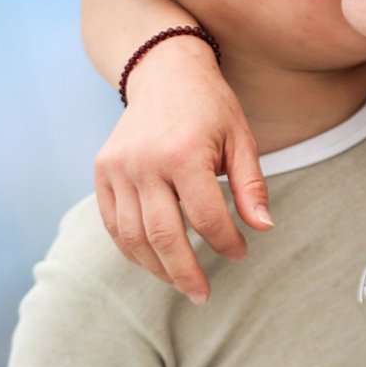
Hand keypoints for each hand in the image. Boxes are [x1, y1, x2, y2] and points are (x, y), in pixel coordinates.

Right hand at [94, 36, 271, 301]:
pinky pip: (113, 224)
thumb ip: (251, 186)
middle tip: (202, 295)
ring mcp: (118, 168)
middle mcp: (144, 163)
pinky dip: (131, 249)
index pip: (206, 217)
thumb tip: (263, 229)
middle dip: (186, 272)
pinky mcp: (102, 171)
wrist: (164, 72)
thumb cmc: (210, 108)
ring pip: (133, 236)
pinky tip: (154, 263)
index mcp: (183, 153)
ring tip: (180, 283)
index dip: (226, 243)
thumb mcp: (241, 139)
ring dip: (157, 267)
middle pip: (163, 235)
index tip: (240, 253)